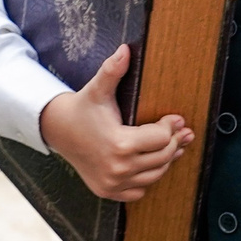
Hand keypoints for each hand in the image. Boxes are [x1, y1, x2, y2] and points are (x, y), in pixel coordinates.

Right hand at [38, 47, 191, 202]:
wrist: (56, 130)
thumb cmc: (82, 108)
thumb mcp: (98, 89)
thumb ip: (113, 70)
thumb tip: (126, 49)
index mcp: (119, 143)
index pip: (162, 138)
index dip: (171, 126)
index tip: (176, 118)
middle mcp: (117, 167)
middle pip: (163, 157)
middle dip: (174, 142)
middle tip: (184, 132)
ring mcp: (112, 183)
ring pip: (155, 175)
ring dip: (166, 160)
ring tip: (173, 146)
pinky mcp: (107, 191)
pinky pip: (139, 190)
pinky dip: (147, 179)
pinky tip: (149, 163)